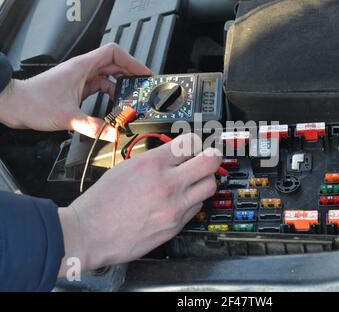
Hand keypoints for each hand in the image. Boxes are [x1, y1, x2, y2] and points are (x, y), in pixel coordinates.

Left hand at [0, 43, 150, 141]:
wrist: (14, 105)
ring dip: (121, 86)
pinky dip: (110, 94)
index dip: (132, 61)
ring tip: (131, 98)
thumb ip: (93, 127)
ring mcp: (80, 78)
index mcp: (82, 67)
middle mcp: (83, 70)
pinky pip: (100, 87)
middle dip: (130, 74)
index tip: (143, 73)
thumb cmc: (33, 102)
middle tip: (142, 87)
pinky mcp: (77, 88)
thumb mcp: (68, 116)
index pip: (114, 53)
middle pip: (115, 64)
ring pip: (108, 76)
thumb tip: (113, 134)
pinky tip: (113, 105)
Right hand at [57, 134, 221, 275]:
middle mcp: (168, 183)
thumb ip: (154, 160)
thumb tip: (174, 155)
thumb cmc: (101, 202)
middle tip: (207, 159)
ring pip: (210, 186)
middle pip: (211, 162)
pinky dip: (192, 201)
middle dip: (212, 157)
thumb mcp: (126, 167)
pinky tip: (180, 201)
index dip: (195, 142)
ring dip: (204, 181)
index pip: (191, 142)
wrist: (89, 234)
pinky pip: (197, 207)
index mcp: (152, 164)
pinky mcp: (176, 225)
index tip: (194, 146)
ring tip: (193, 182)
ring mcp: (174, 206)